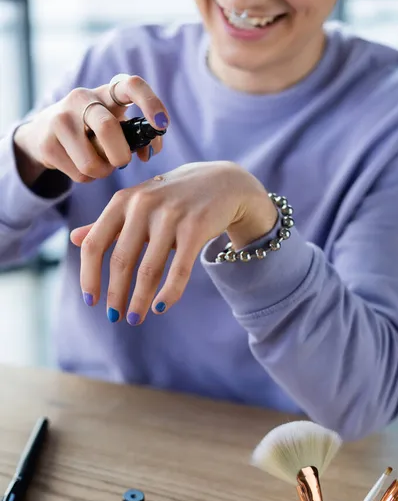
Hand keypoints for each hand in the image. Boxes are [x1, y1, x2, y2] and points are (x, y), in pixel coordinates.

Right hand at [13, 75, 168, 186]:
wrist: (45, 132)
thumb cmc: (93, 130)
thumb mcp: (116, 125)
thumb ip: (139, 136)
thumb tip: (147, 153)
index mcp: (106, 92)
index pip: (131, 85)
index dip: (151, 102)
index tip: (162, 125)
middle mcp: (82, 99)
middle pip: (108, 129)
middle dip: (121, 155)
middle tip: (122, 161)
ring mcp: (60, 120)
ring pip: (92, 162)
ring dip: (104, 172)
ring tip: (100, 164)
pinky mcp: (47, 144)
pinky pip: (80, 174)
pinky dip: (88, 177)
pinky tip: (81, 165)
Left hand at [70, 162, 277, 324]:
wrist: (222, 182)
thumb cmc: (173, 197)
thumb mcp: (137, 204)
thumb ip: (108, 223)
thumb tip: (73, 239)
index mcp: (122, 201)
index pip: (94, 244)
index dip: (89, 276)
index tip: (91, 301)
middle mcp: (143, 206)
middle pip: (121, 260)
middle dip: (115, 294)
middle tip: (114, 317)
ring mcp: (171, 216)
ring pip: (149, 269)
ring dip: (139, 300)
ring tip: (134, 319)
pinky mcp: (196, 227)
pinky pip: (179, 269)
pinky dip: (168, 293)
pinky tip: (159, 308)